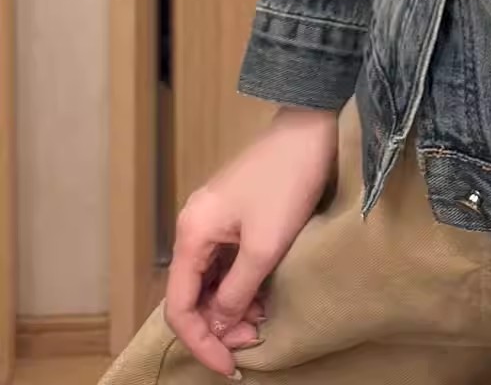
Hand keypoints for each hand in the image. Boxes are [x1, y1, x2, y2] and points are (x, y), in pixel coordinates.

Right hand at [164, 105, 338, 377]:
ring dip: (231, 308)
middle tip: (252, 343)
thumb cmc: (287, 182)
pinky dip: (241, 286)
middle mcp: (194, 228)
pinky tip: (263, 297)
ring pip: (211, 282)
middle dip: (218, 326)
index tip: (228, 366)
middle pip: (193, 296)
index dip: (201, 342)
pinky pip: (226, 264)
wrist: (310, 128)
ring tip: (261, 322)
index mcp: (192, 234)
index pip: (179, 306)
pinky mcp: (233, 216)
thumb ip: (237, 292)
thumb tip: (220, 325)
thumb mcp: (265, 246)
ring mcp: (213, 220)